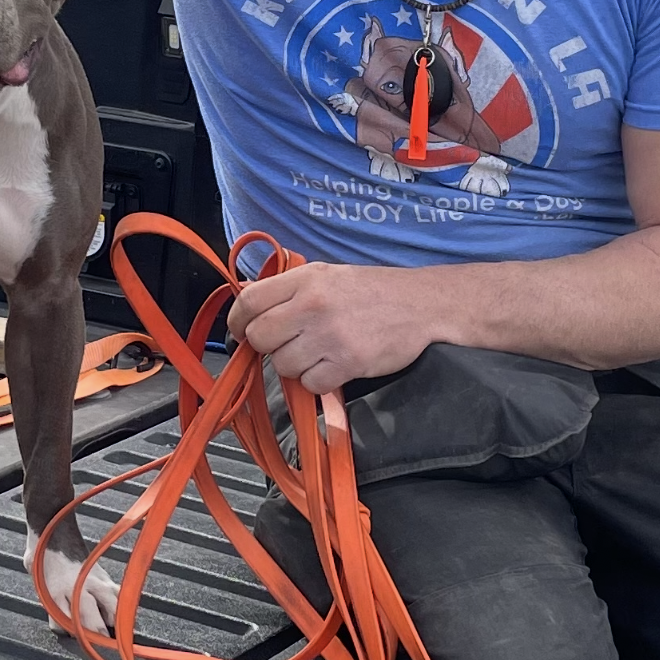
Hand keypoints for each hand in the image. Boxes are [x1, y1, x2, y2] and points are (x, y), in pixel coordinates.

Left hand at [227, 260, 437, 392]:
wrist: (421, 304)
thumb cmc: (372, 290)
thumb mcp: (327, 275)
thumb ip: (289, 288)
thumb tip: (249, 303)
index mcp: (305, 279)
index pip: (249, 301)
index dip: (237, 321)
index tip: (241, 332)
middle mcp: (313, 304)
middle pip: (260, 337)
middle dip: (268, 347)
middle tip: (287, 345)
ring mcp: (330, 335)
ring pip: (284, 365)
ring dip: (296, 366)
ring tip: (318, 353)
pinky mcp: (348, 362)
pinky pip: (311, 384)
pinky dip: (318, 381)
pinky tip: (333, 366)